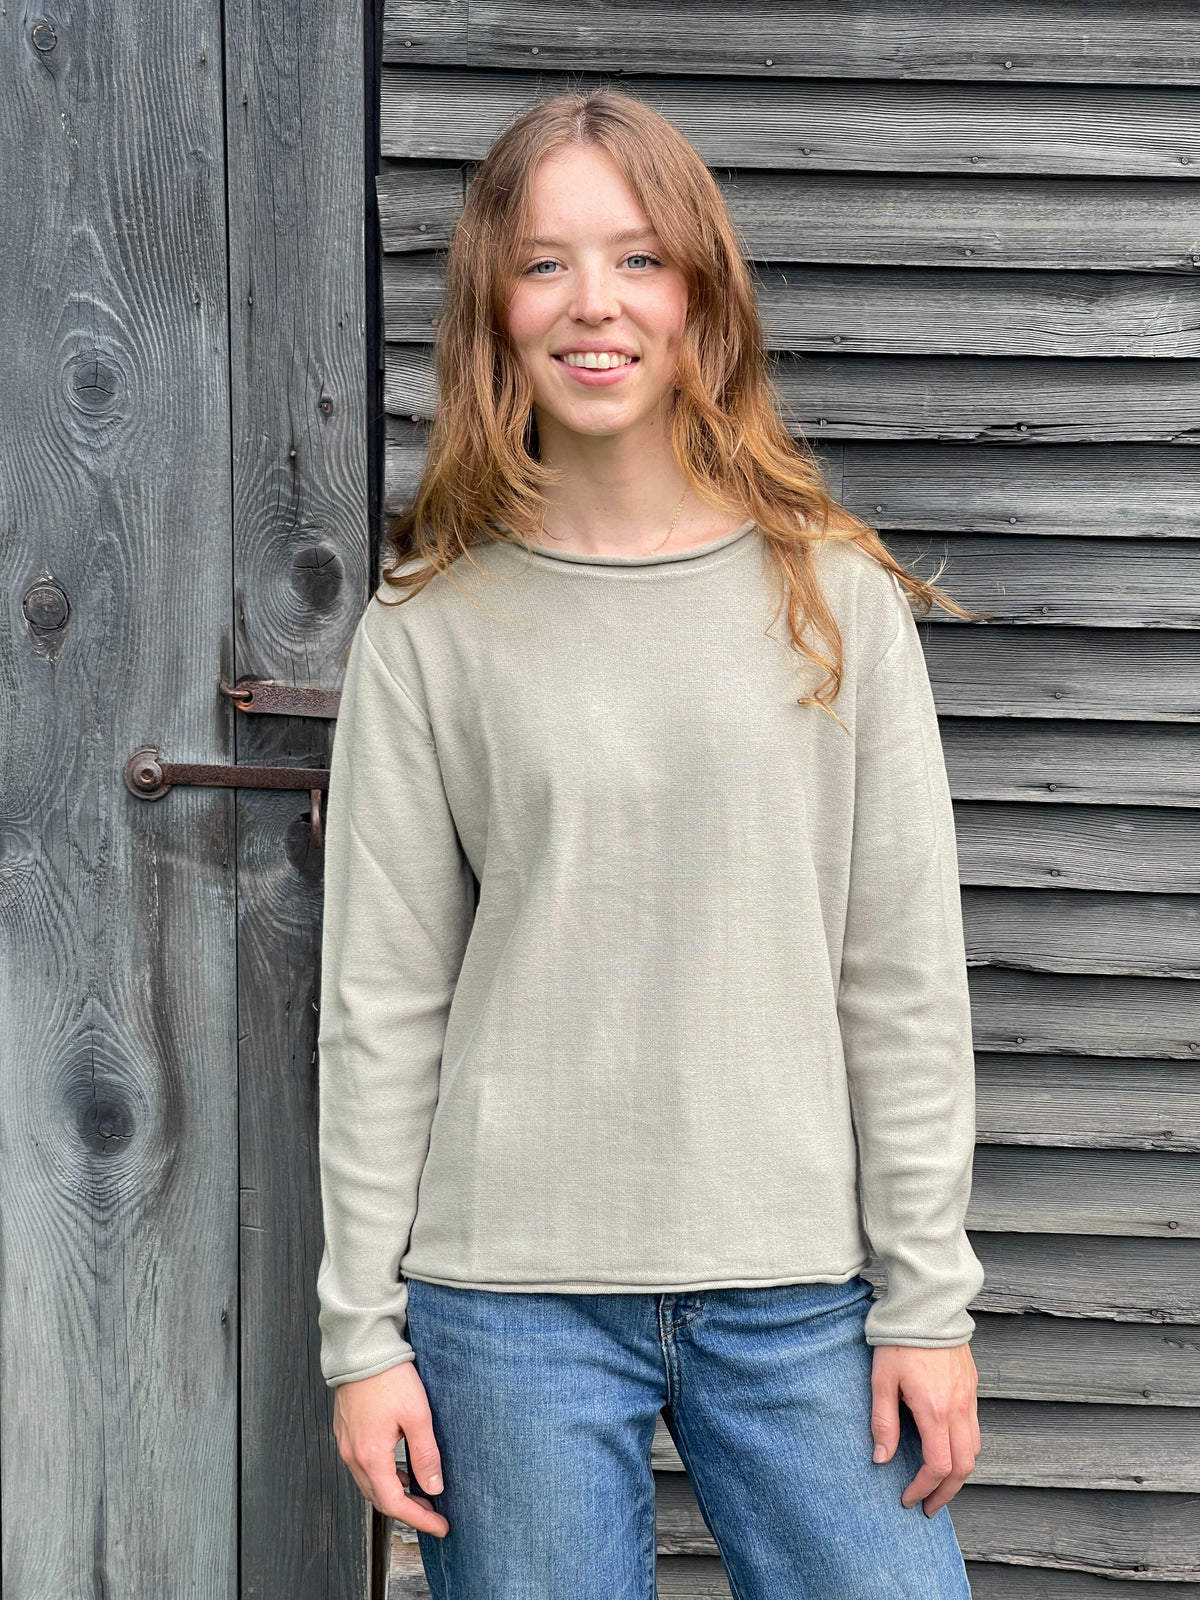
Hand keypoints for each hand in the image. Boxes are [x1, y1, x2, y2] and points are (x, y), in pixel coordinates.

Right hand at [332, 1359, 449, 1536]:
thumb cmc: (389, 1378)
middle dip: (408, 1510)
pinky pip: (362, 1467)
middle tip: (433, 1513)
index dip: (419, 1520)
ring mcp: (346, 1444)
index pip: (394, 1504)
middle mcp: (353, 1455)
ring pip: (369, 1484)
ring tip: (420, 1493)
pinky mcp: (346, 1432)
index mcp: (371, 1456)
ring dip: (394, 1494)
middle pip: (379, 1498)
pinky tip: (399, 1469)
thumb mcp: (417, 1416)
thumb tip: (434, 1488)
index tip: (440, 1526)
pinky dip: (382, 1476)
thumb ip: (426, 1455)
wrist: (363, 1349)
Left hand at [869, 1342, 979, 1515]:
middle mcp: (958, 1408)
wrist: (927, 1304)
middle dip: (947, 1492)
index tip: (909, 1498)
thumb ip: (883, 1422)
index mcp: (934, 1410)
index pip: (938, 1467)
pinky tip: (948, 1448)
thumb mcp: (882, 1380)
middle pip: (963, 1467)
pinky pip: (975, 1427)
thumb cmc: (900, 1339)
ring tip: (939, 1483)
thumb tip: (881, 1459)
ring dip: (959, 1472)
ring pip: (974, 1449)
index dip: (923, 1488)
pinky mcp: (971, 1386)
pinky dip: (965, 1448)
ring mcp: (968, 1397)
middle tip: (929, 1505)